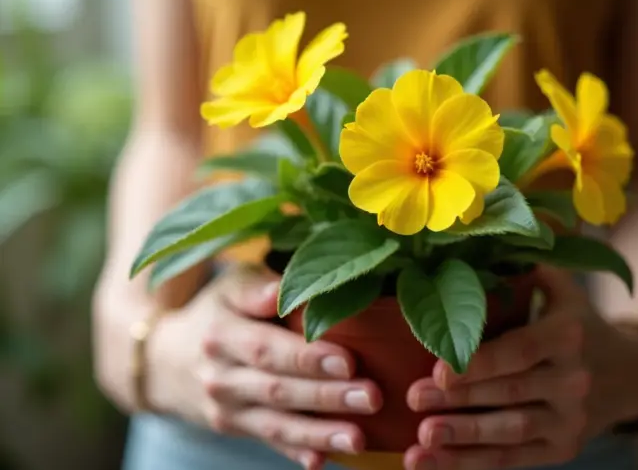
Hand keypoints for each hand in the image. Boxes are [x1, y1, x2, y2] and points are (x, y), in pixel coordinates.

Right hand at [147, 266, 382, 469]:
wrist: (165, 358)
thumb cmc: (215, 310)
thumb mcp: (229, 285)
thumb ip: (257, 287)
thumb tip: (282, 291)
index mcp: (222, 335)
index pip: (267, 349)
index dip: (307, 358)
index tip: (348, 361)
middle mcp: (221, 376)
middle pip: (277, 390)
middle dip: (326, 396)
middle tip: (372, 397)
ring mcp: (225, 408)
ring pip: (274, 424)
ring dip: (318, 433)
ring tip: (358, 439)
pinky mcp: (234, 428)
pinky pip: (268, 442)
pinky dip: (294, 452)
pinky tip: (322, 461)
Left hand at [404, 265, 637, 469]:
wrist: (626, 373)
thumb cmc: (575, 322)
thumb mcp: (558, 287)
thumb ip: (520, 268)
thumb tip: (467, 243)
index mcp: (568, 334)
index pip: (520, 351)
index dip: (478, 364)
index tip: (438, 371)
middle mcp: (574, 379)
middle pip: (509, 393)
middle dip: (458, 401)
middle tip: (413, 399)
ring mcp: (571, 419)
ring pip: (510, 432)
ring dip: (462, 438)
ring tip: (420, 442)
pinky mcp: (563, 449)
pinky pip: (514, 459)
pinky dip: (472, 464)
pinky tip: (435, 462)